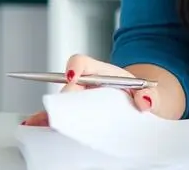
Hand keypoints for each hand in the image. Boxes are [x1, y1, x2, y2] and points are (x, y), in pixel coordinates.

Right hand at [19, 54, 157, 126]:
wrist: (143, 106)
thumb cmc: (142, 95)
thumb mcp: (151, 93)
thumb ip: (151, 95)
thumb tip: (144, 101)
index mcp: (102, 73)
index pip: (81, 63)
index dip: (74, 68)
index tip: (72, 78)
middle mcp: (85, 84)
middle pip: (67, 87)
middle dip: (64, 99)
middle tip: (65, 115)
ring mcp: (78, 99)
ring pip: (59, 103)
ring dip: (52, 112)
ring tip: (48, 125)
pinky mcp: (74, 115)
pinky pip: (56, 116)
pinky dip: (46, 121)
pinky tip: (37, 125)